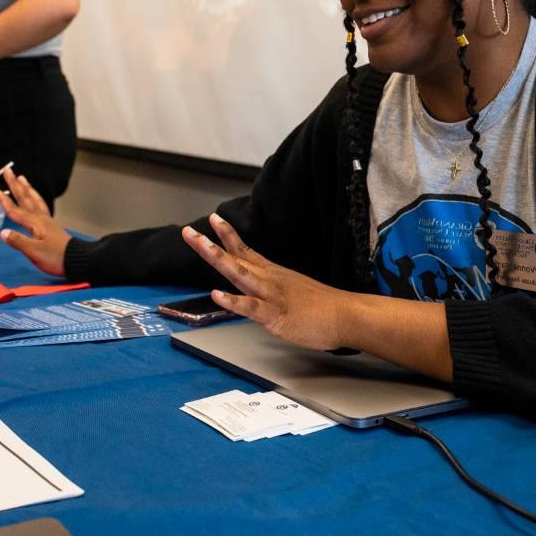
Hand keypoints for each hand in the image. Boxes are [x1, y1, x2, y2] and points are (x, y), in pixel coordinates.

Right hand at [0, 167, 67, 276]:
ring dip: (26, 188)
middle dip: (15, 184)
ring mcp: (46, 221)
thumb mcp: (34, 251)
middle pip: (24, 198)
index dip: (3, 200)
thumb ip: (18, 241)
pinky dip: (36, 199)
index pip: (14, 210)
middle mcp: (40, 218)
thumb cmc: (56, 257)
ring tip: (22, 178)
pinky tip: (34, 199)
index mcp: (34, 223)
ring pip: (34, 200)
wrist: (76, 259)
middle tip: (8, 170)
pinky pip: (41, 206)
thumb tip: (3, 232)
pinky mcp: (51, 225)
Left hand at [182, 215, 354, 351]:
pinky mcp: (275, 315)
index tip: (213, 220)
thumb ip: (273, 288)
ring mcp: (271, 295)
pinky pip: (250, 307)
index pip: (245, 250)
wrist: (346, 315)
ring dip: (217, 259)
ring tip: (201, 246)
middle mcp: (268, 279)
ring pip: (239, 274)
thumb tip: (261, 291)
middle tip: (189, 232)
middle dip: (210, 245)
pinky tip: (217, 295)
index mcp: (272, 274)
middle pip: (234, 258)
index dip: (227, 236)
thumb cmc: (323, 306)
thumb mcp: (294, 289)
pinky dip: (233, 301)